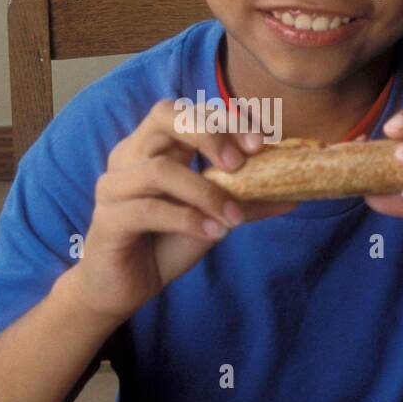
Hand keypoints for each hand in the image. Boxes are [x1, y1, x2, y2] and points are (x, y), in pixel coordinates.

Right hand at [70, 99, 294, 324]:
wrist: (123, 289)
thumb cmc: (164, 244)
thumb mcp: (212, 217)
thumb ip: (246, 201)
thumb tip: (295, 195)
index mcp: (153, 146)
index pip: (188, 112)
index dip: (224, 121)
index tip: (261, 143)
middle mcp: (129, 156)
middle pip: (164, 116)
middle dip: (209, 133)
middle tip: (240, 164)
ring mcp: (113, 186)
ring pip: (160, 170)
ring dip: (205, 192)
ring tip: (234, 217)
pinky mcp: (107, 219)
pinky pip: (149, 209)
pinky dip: (187, 219)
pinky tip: (213, 233)